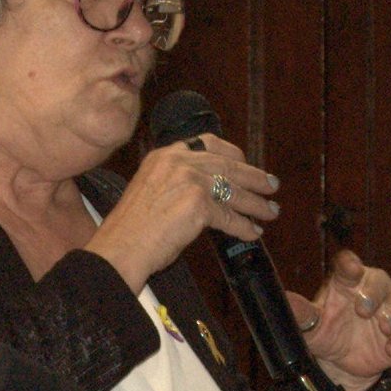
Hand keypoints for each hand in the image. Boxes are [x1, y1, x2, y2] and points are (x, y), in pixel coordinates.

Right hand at [86, 134, 280, 291]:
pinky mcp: (199, 204)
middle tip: (271, 185)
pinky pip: (230, 217)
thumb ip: (176, 183)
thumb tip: (209, 193)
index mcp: (165, 156)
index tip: (246, 162)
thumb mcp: (150, 190)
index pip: (208, 143)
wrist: (119, 247)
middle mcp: (178, 162)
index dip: (233, 154)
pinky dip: (244, 227)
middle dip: (254, 177)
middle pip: (228, 165)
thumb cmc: (130, 229)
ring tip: (270, 211)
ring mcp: (189, 181)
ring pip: (234, 190)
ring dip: (256, 203)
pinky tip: (252, 233)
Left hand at [285, 250, 390, 390]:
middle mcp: (370, 289)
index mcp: (345, 282)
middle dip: (375, 292)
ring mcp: (389, 309)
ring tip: (383, 325)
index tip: (350, 269)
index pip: (348, 265)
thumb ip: (302, 314)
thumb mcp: (311, 327)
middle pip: (379, 279)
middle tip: (363, 308)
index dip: (350, 264)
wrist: (342, 364)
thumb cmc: (326, 333)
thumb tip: (287, 302)